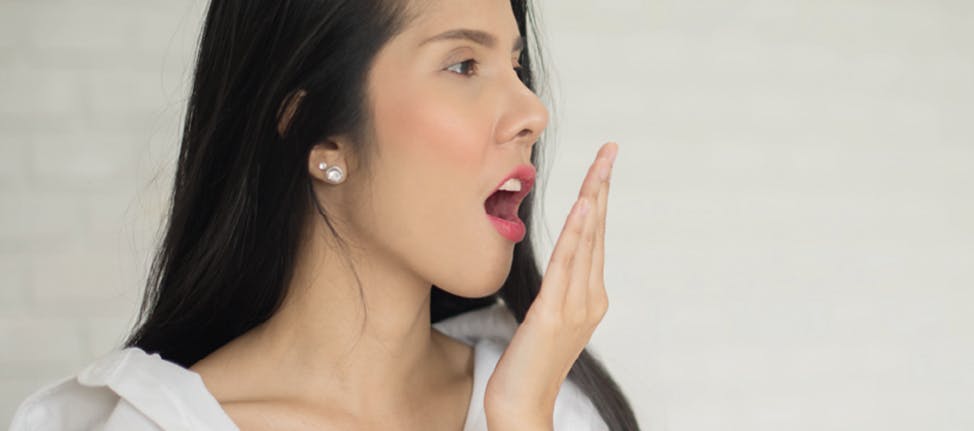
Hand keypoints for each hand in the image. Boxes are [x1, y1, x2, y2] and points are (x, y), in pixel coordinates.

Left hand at [484, 142, 617, 429]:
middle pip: (598, 231)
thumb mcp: (546, 318)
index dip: (598, 196)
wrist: (522, 406)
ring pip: (588, 242)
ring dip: (594, 199)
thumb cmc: (528, 364)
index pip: (594, 236)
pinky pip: (568, 267)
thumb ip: (557, 289)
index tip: (602, 164)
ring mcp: (576, 306)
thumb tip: (557, 261)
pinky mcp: (554, 314)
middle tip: (610, 148)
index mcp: (590, 296)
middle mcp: (590, 297)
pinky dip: (578, 234)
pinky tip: (584, 207)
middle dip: (603, 186)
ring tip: (601, 165)